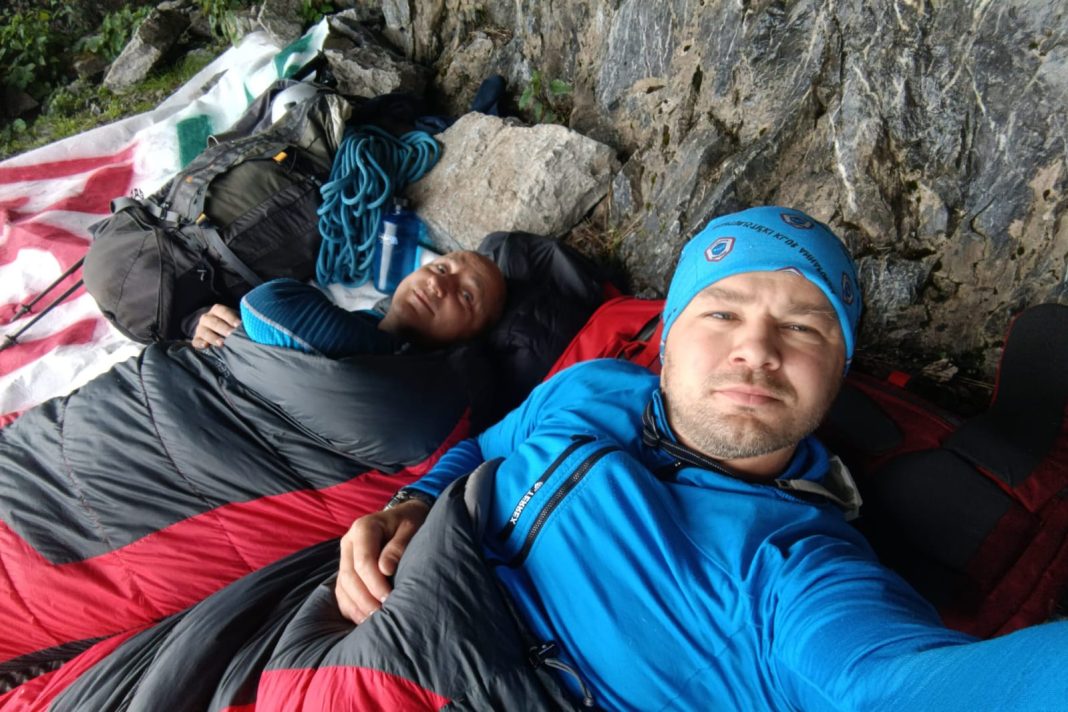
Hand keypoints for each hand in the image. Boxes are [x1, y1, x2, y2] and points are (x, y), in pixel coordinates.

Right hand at [192, 304, 239, 347]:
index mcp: (217, 311)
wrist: (217, 332)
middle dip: (223, 328)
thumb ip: (241, 323)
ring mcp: (200, 329)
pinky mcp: (196, 339)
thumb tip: (253, 327)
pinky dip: (200, 344)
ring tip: (222, 343)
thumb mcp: (235, 321)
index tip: (238, 324)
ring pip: (205, 332)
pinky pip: (196, 341)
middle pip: (214, 322)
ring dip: (213, 337)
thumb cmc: (230, 326)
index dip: (230, 317)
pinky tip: (205, 346)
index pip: (222, 311)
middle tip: (232, 334)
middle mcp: (207, 318)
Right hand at [336, 500, 429, 623]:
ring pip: (343, 587)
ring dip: (357, 606)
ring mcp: (345, 557)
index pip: (363, 561)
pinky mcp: (346, 570)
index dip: (375, 583)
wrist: (404, 518)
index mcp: (363, 528)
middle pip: (349, 577)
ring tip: (374, 622)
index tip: (390, 597)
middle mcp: (349, 542)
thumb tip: (385, 569)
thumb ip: (399, 546)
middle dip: (365, 599)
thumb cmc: (410, 523)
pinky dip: (351, 608)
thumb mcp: (411, 527)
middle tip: (382, 615)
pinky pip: (342, 592)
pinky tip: (365, 620)